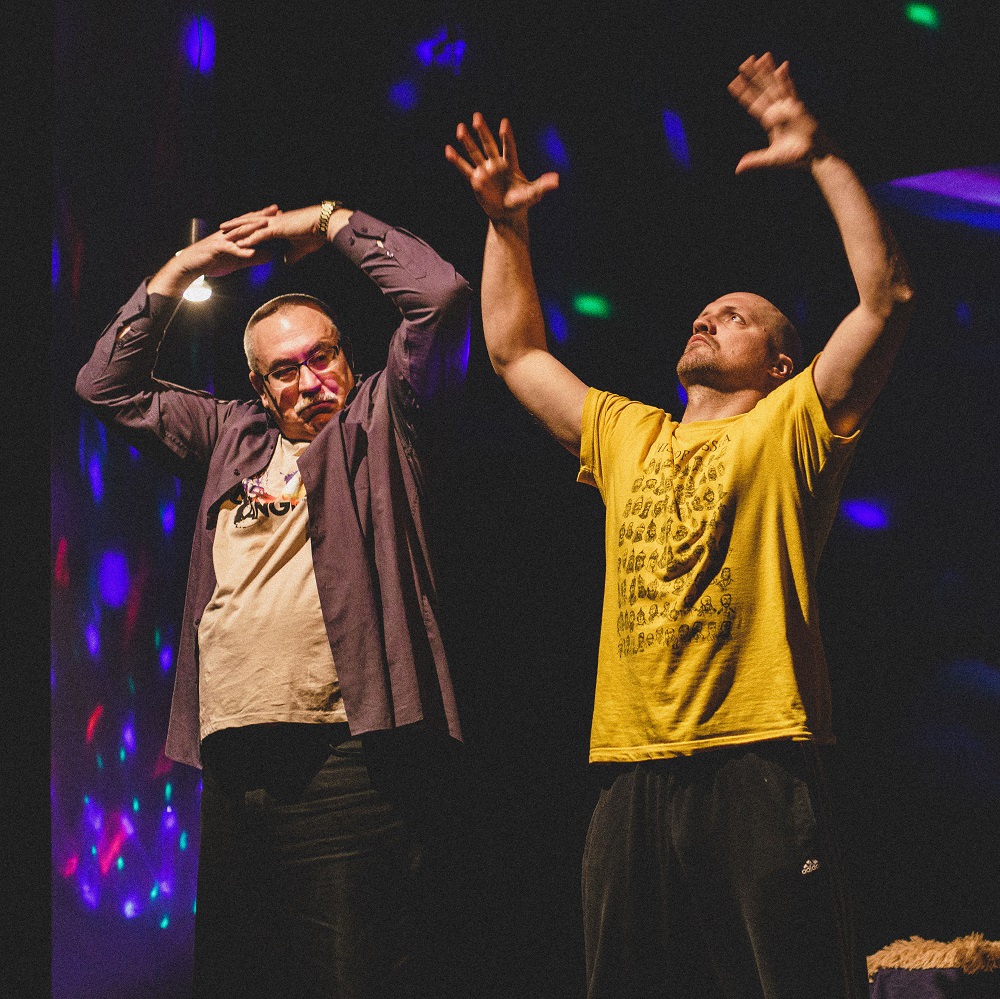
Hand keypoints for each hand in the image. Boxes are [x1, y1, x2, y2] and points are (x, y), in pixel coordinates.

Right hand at [148, 206, 281, 295]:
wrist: (190, 266)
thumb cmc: (212, 262)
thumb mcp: (236, 261)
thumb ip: (251, 258)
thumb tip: (269, 256)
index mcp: (232, 235)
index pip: (250, 224)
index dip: (263, 218)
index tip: (278, 214)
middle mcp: (227, 233)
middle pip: (246, 222)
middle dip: (262, 216)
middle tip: (276, 210)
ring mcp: (221, 239)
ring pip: (239, 232)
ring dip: (253, 228)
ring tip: (266, 225)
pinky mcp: (215, 248)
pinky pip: (230, 249)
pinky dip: (240, 250)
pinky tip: (251, 251)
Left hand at [220, 204, 331, 264]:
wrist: (323, 225)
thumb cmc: (316, 234)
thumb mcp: (301, 248)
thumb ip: (292, 254)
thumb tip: (286, 261)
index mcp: (278, 223)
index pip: (257, 224)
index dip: (246, 227)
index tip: (236, 229)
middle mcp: (273, 221)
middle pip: (249, 222)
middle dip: (235, 225)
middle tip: (222, 227)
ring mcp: (274, 225)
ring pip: (250, 227)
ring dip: (236, 231)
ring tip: (223, 234)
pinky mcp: (277, 229)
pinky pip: (258, 236)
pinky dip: (248, 240)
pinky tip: (238, 244)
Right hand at [445, 114, 558, 222]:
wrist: (508, 214)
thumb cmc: (521, 201)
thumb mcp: (534, 194)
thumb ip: (543, 185)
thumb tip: (557, 180)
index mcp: (511, 164)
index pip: (509, 147)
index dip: (506, 136)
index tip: (504, 123)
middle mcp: (497, 164)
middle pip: (489, 145)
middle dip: (483, 132)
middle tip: (477, 117)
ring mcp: (485, 171)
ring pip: (475, 153)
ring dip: (467, 141)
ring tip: (460, 128)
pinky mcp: (476, 180)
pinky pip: (464, 169)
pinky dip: (456, 161)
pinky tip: (448, 150)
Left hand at [728, 53, 825, 173]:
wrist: (814, 156)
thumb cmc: (794, 158)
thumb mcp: (770, 159)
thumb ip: (754, 161)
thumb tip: (737, 169)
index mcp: (769, 121)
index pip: (753, 104)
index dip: (743, 94)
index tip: (733, 83)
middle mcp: (777, 111)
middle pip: (762, 89)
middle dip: (754, 76)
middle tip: (744, 62)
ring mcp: (788, 107)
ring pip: (775, 85)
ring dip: (768, 71)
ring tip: (761, 57)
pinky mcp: (799, 107)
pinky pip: (791, 90)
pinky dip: (786, 79)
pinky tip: (781, 67)